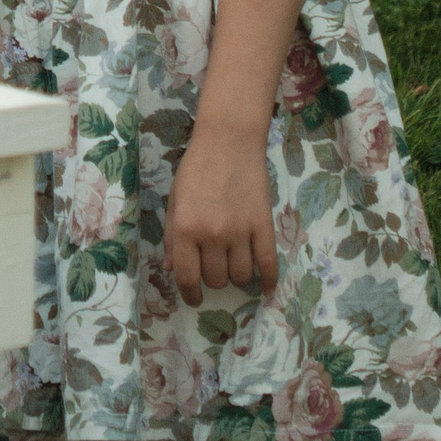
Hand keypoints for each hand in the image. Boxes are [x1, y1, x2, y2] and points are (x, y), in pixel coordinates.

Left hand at [167, 130, 277, 306]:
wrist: (229, 142)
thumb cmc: (196, 168)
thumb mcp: (174, 200)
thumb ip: (171, 236)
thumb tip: (172, 270)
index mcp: (185, 228)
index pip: (187, 277)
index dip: (189, 294)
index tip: (194, 299)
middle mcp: (211, 235)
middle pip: (216, 280)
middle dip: (212, 279)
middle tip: (212, 266)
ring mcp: (240, 231)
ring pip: (241, 277)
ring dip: (236, 277)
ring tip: (233, 265)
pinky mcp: (264, 226)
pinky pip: (269, 264)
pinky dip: (268, 280)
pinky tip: (266, 286)